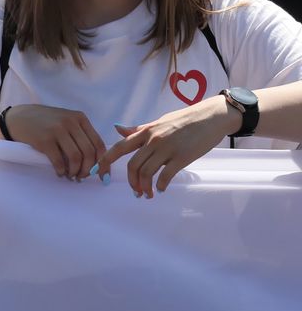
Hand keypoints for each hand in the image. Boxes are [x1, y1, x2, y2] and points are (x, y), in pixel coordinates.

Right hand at [2, 104, 105, 179]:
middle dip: (88, 170)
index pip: (99, 144)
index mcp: (80, 118)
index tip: (102, 176)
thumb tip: (97, 162)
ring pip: (76, 158)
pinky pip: (59, 161)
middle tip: (82, 177)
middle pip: (89, 153)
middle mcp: (70, 122)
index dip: (103, 163)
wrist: (18, 118)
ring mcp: (57, 130)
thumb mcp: (66, 121)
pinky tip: (59, 172)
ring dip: (75, 172)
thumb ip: (81, 135)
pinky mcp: (44, 139)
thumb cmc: (45, 123)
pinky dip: (61, 170)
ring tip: (71, 176)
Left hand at [97, 97, 239, 197]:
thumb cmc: (184, 119)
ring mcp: (167, 148)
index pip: (119, 147)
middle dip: (131, 182)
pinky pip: (165, 175)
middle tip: (135, 191)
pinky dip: (160, 185)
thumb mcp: (158, 122)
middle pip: (132, 165)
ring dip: (145, 187)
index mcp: (145, 132)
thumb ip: (138, 130)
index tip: (98, 173)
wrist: (211, 116)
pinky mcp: (182, 157)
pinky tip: (161, 189)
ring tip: (148, 194)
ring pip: (146, 172)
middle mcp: (153, 140)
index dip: (106, 161)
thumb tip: (117, 129)